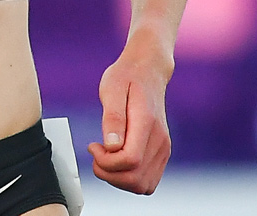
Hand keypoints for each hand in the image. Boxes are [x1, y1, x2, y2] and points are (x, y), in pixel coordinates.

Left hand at [86, 39, 171, 193]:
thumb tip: (111, 147)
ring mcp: (163, 149)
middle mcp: (160, 140)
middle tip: (97, 154)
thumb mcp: (111, 89)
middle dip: (109, 174)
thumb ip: (112, 118)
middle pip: (135, 179)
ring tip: (106, 159)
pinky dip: (130, 179)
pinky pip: (148, 181)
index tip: (94, 146)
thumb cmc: (126, 77)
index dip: (106, 162)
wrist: (148, 71)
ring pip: (143, 186)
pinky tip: (117, 161)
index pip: (129, 160)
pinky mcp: (161, 153)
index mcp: (147, 124)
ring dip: (119, 180)